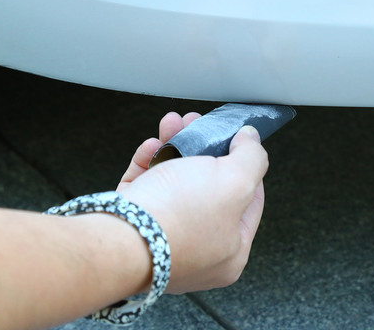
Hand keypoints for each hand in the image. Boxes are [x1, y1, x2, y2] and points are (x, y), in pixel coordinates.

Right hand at [117, 112, 267, 293]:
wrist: (120, 237)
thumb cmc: (179, 218)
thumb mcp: (237, 181)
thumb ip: (253, 158)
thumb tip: (252, 141)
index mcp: (231, 250)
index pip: (250, 202)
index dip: (247, 166)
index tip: (239, 143)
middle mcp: (199, 249)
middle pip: (209, 187)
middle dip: (204, 148)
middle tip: (199, 125)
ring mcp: (165, 238)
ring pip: (176, 183)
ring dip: (175, 147)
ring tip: (173, 124)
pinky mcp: (135, 225)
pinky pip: (148, 188)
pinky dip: (150, 162)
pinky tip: (152, 145)